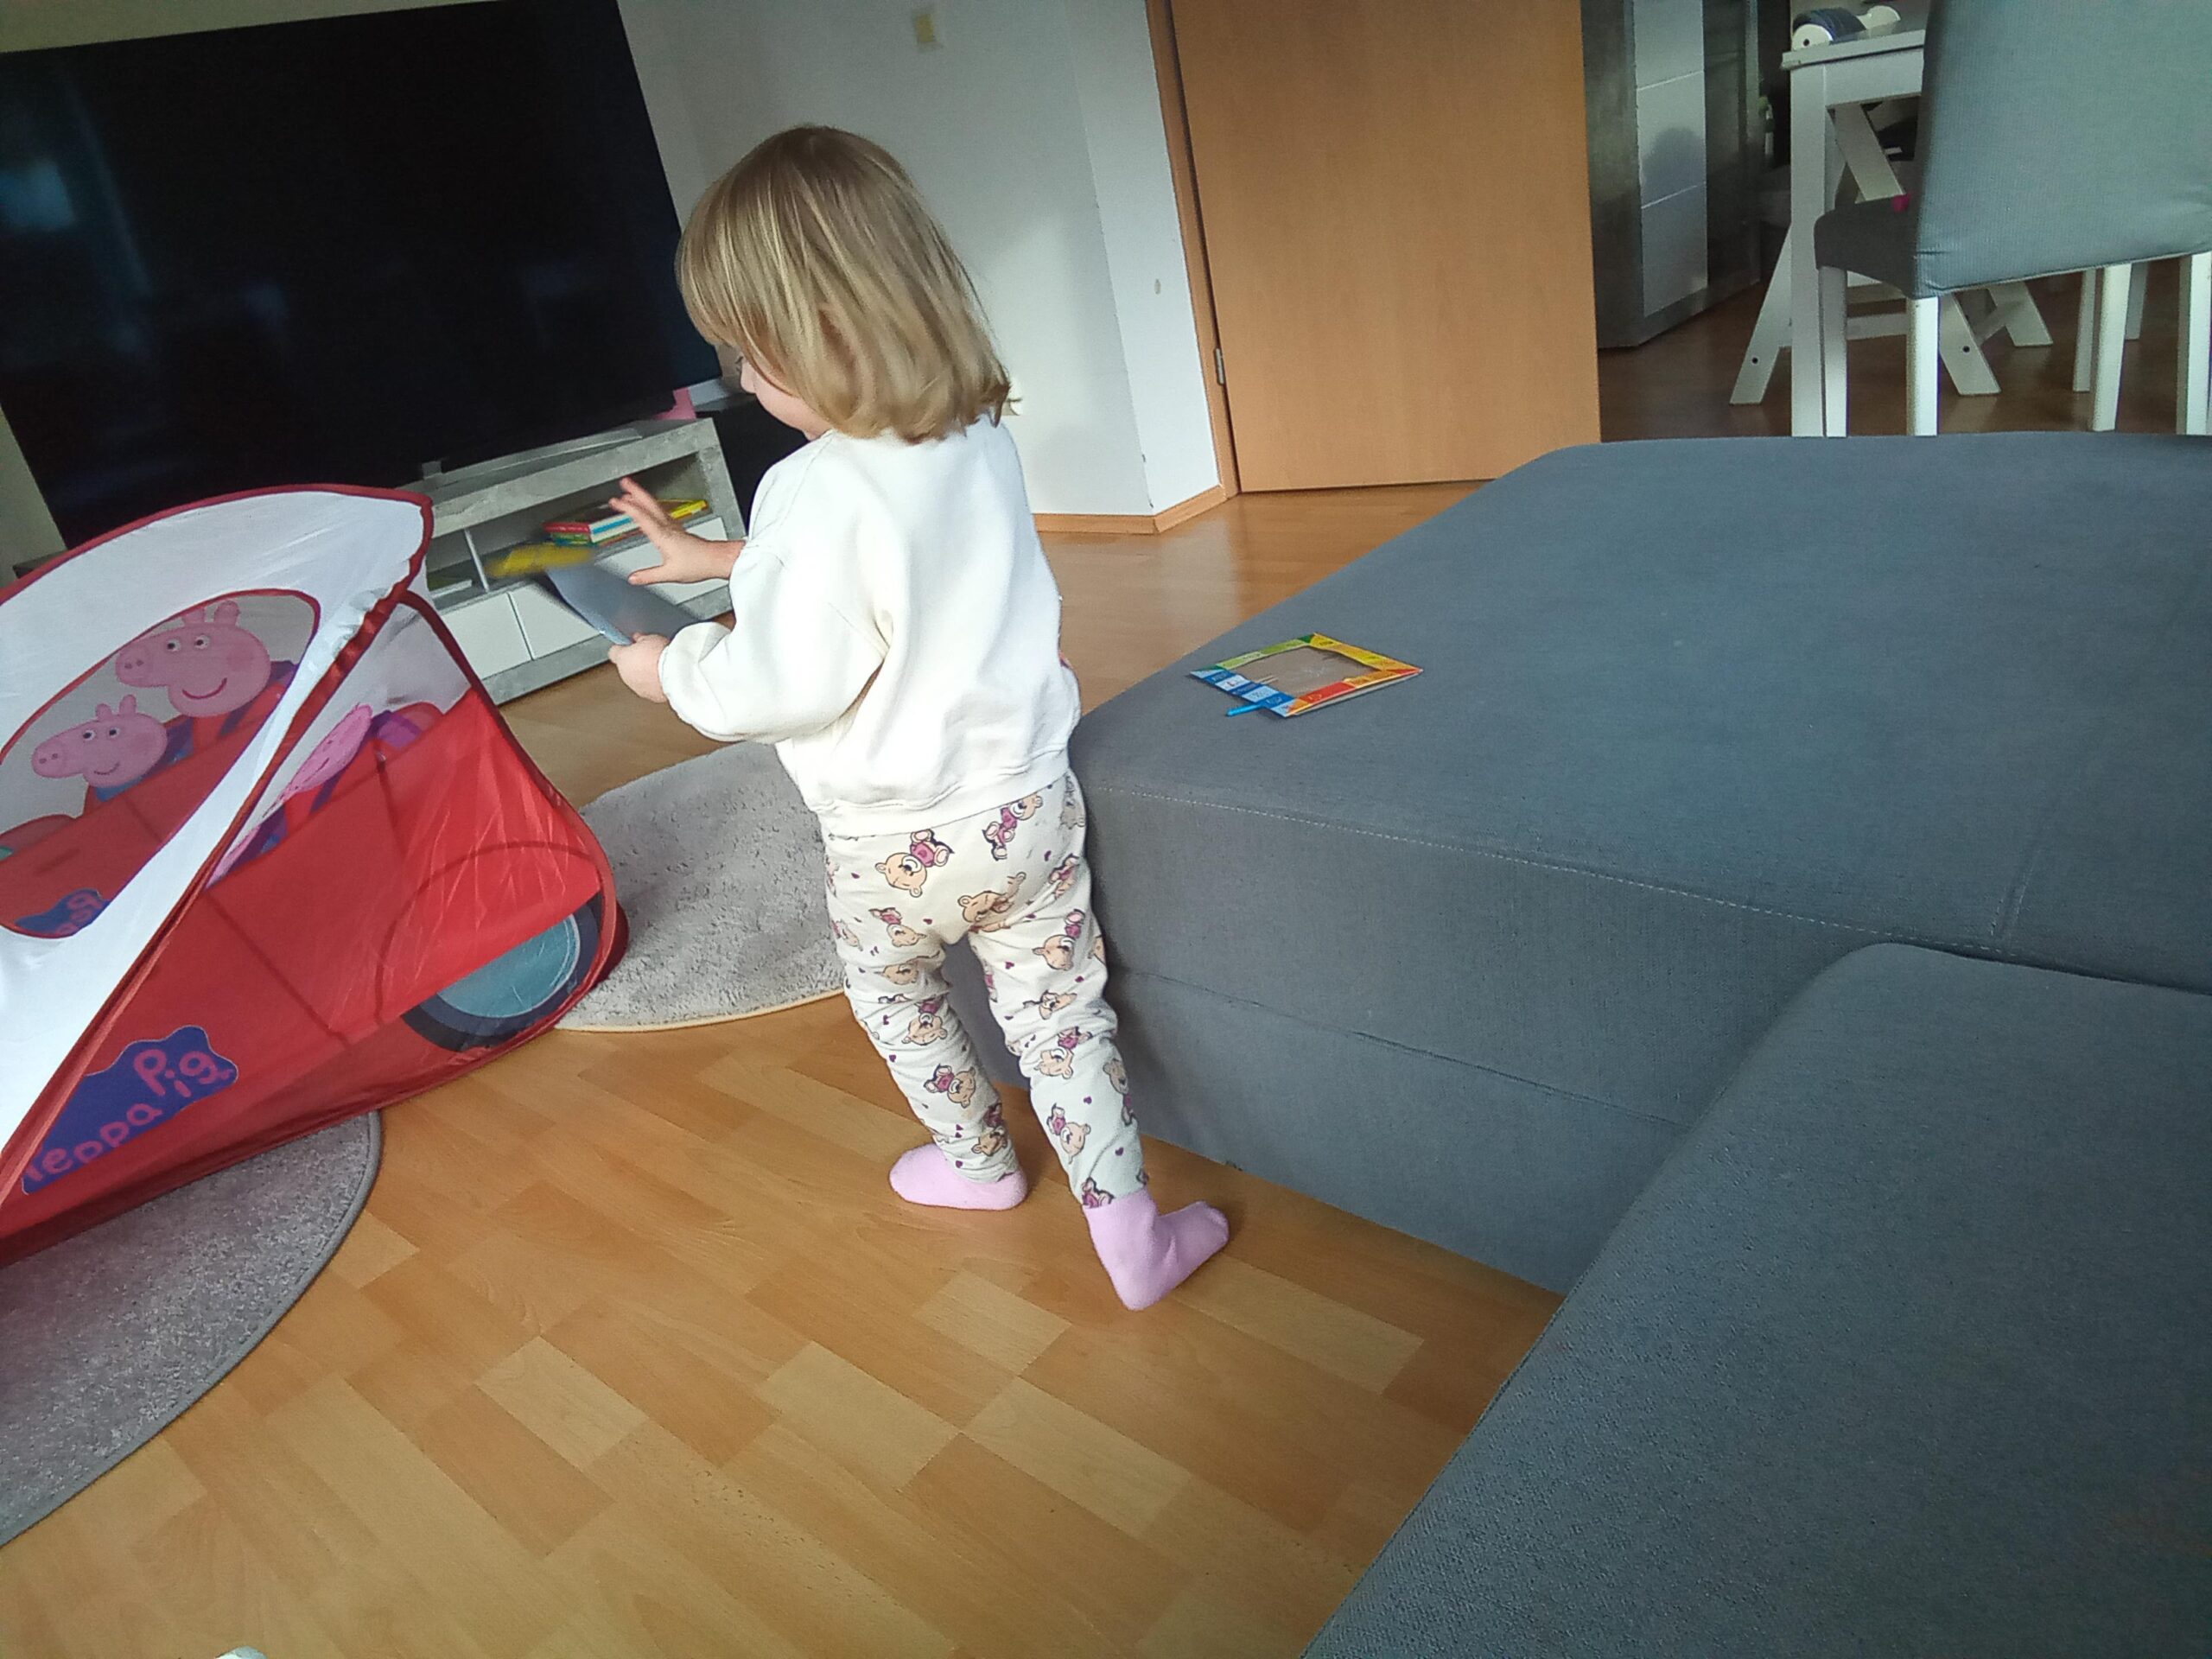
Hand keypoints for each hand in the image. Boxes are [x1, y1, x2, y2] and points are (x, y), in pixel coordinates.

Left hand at [609, 633, 669, 701]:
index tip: (631, 644)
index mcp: (621, 659)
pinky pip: (650, 688)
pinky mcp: (651, 697)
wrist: (675, 674)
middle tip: (650, 654)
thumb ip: (641, 640)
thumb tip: (640, 640)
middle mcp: (626, 675)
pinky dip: (655, 684)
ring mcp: (637, 688)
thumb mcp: (650, 638)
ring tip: (659, 667)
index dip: (623, 647)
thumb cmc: (662, 655)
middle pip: (626, 667)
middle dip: (636, 662)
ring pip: (637, 680)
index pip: (614, 652)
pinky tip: (664, 677)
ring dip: (645, 674)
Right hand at [612, 477, 739, 585]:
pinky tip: (650, 510)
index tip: (615, 501)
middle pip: (650, 504)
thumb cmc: (699, 564)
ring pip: (656, 507)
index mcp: (663, 535)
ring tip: (632, 493)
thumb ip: (649, 576)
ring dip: (643, 498)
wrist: (717, 560)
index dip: (627, 507)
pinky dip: (652, 508)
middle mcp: (668, 528)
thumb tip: (633, 578)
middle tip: (624, 482)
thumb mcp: (670, 573)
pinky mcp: (679, 531)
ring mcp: (674, 527)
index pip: (641, 516)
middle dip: (636, 491)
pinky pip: (662, 514)